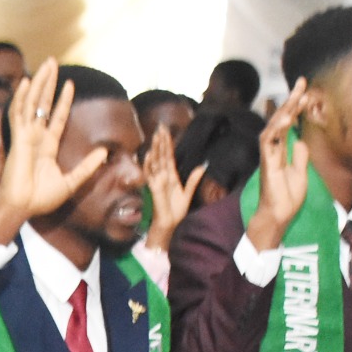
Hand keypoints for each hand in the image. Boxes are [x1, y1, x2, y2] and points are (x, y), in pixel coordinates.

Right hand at [0, 59, 105, 245]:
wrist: (22, 207)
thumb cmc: (41, 200)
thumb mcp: (71, 182)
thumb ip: (87, 167)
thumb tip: (105, 152)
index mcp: (46, 146)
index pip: (56, 117)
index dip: (63, 100)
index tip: (70, 84)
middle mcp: (35, 137)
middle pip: (43, 104)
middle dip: (48, 83)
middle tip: (53, 62)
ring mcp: (25, 137)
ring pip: (32, 103)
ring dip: (39, 83)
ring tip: (46, 65)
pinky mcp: (17, 140)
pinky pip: (18, 114)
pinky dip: (21, 98)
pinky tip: (25, 82)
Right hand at [140, 123, 204, 257]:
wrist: (169, 224)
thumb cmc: (175, 212)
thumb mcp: (187, 193)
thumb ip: (193, 179)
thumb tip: (203, 166)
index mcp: (171, 176)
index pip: (168, 156)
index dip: (167, 144)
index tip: (166, 132)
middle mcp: (163, 176)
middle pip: (161, 155)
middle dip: (161, 141)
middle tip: (161, 126)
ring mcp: (157, 181)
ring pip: (156, 161)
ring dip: (156, 148)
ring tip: (156, 135)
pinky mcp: (154, 188)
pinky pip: (150, 175)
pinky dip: (148, 164)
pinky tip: (149, 154)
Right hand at [243, 86, 310, 250]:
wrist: (279, 216)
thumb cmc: (287, 198)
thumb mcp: (301, 172)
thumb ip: (300, 155)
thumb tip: (301, 140)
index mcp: (282, 149)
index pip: (288, 123)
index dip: (296, 106)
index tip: (305, 90)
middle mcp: (273, 149)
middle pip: (280, 119)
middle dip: (291, 100)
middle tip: (302, 82)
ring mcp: (268, 155)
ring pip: (273, 126)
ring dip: (285, 110)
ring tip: (297, 95)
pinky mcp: (267, 163)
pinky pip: (269, 142)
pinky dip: (276, 129)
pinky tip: (286, 117)